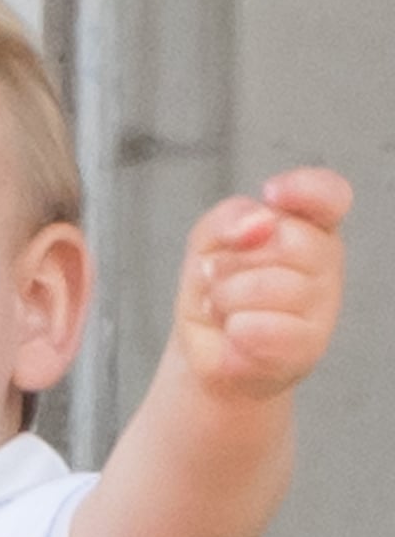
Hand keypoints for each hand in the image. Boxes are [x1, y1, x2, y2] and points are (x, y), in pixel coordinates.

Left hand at [176, 167, 348, 399]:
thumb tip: (261, 223)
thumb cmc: (218, 287)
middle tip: (217, 275)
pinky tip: (235, 332)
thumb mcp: (209, 240)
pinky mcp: (309, 345)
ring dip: (225, 297)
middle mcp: (327, 261)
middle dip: (232, 258)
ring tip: (223, 306)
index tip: (271, 194)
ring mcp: (324, 305)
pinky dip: (233, 329)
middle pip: (285, 239)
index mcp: (309, 224)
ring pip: (267, 286)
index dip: (304, 188)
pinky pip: (261, 327)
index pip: (329, 195)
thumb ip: (230, 217)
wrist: (209, 348)